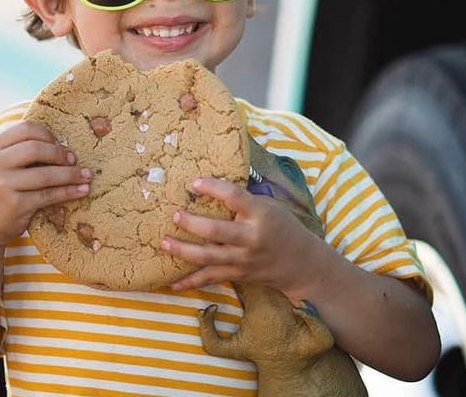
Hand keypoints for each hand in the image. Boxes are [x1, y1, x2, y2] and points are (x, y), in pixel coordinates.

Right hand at [0, 121, 90, 250]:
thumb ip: (20, 150)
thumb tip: (62, 144)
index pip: (26, 129)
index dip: (48, 135)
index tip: (59, 145)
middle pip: (37, 149)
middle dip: (60, 154)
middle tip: (74, 160)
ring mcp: (3, 184)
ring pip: (46, 174)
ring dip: (71, 174)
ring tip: (86, 175)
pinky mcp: (15, 205)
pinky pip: (49, 195)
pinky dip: (69, 192)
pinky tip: (81, 190)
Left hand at [162, 177, 320, 292]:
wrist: (301, 263)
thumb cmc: (282, 226)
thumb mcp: (268, 205)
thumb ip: (243, 200)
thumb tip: (210, 185)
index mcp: (259, 213)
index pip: (234, 197)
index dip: (213, 188)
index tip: (194, 182)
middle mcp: (250, 238)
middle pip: (217, 231)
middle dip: (192, 224)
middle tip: (174, 214)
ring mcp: (243, 259)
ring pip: (208, 257)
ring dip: (183, 251)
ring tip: (164, 243)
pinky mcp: (237, 275)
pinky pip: (210, 279)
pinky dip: (190, 282)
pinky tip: (172, 283)